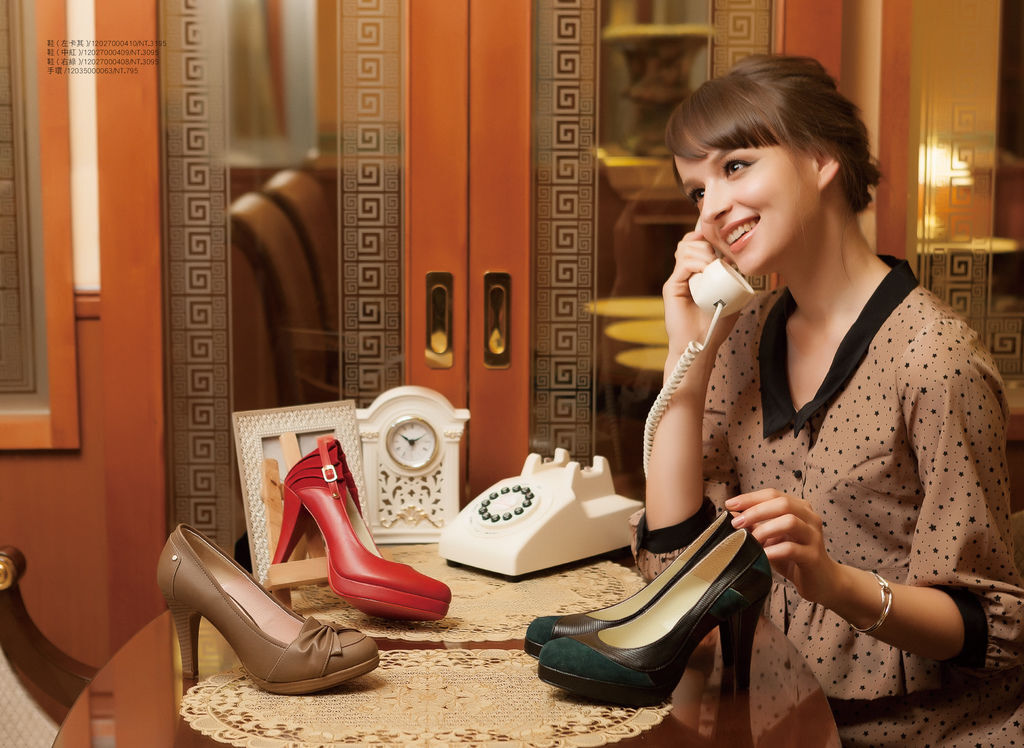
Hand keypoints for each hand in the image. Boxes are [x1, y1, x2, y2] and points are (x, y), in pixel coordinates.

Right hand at [662, 226, 736, 356]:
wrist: (700, 344)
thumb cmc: (715, 324)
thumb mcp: (732, 297)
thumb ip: (734, 279)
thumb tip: (740, 261)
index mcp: (696, 273)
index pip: (696, 243)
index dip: (706, 237)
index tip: (722, 243)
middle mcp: (684, 273)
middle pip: (689, 242)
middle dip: (706, 243)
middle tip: (718, 259)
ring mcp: (677, 279)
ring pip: (685, 249)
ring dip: (703, 253)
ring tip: (713, 266)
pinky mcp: (671, 287)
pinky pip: (683, 264)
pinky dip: (697, 263)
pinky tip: (707, 271)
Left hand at [725, 489, 841, 606]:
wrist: (822, 581)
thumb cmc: (793, 558)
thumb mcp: (771, 539)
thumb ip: (755, 525)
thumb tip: (732, 514)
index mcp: (799, 508)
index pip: (773, 494)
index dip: (750, 498)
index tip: (729, 504)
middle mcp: (809, 518)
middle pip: (782, 503)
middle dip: (755, 511)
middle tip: (736, 523)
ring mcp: (813, 536)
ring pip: (789, 522)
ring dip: (764, 529)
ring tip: (750, 540)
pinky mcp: (814, 556)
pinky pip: (791, 549)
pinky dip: (772, 550)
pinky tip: (761, 555)